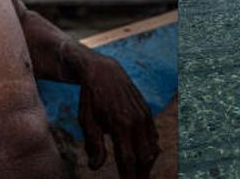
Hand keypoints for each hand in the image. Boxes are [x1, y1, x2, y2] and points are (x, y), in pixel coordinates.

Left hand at [78, 53, 159, 178]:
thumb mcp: (86, 121)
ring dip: (147, 163)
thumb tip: (95, 167)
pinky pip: (153, 135)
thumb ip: (93, 145)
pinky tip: (143, 156)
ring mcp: (144, 115)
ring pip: (152, 147)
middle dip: (141, 174)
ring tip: (139, 174)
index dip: (128, 176)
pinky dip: (150, 148)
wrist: (103, 71)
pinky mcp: (147, 111)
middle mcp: (136, 120)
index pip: (127, 159)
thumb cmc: (91, 98)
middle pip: (144, 157)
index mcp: (120, 124)